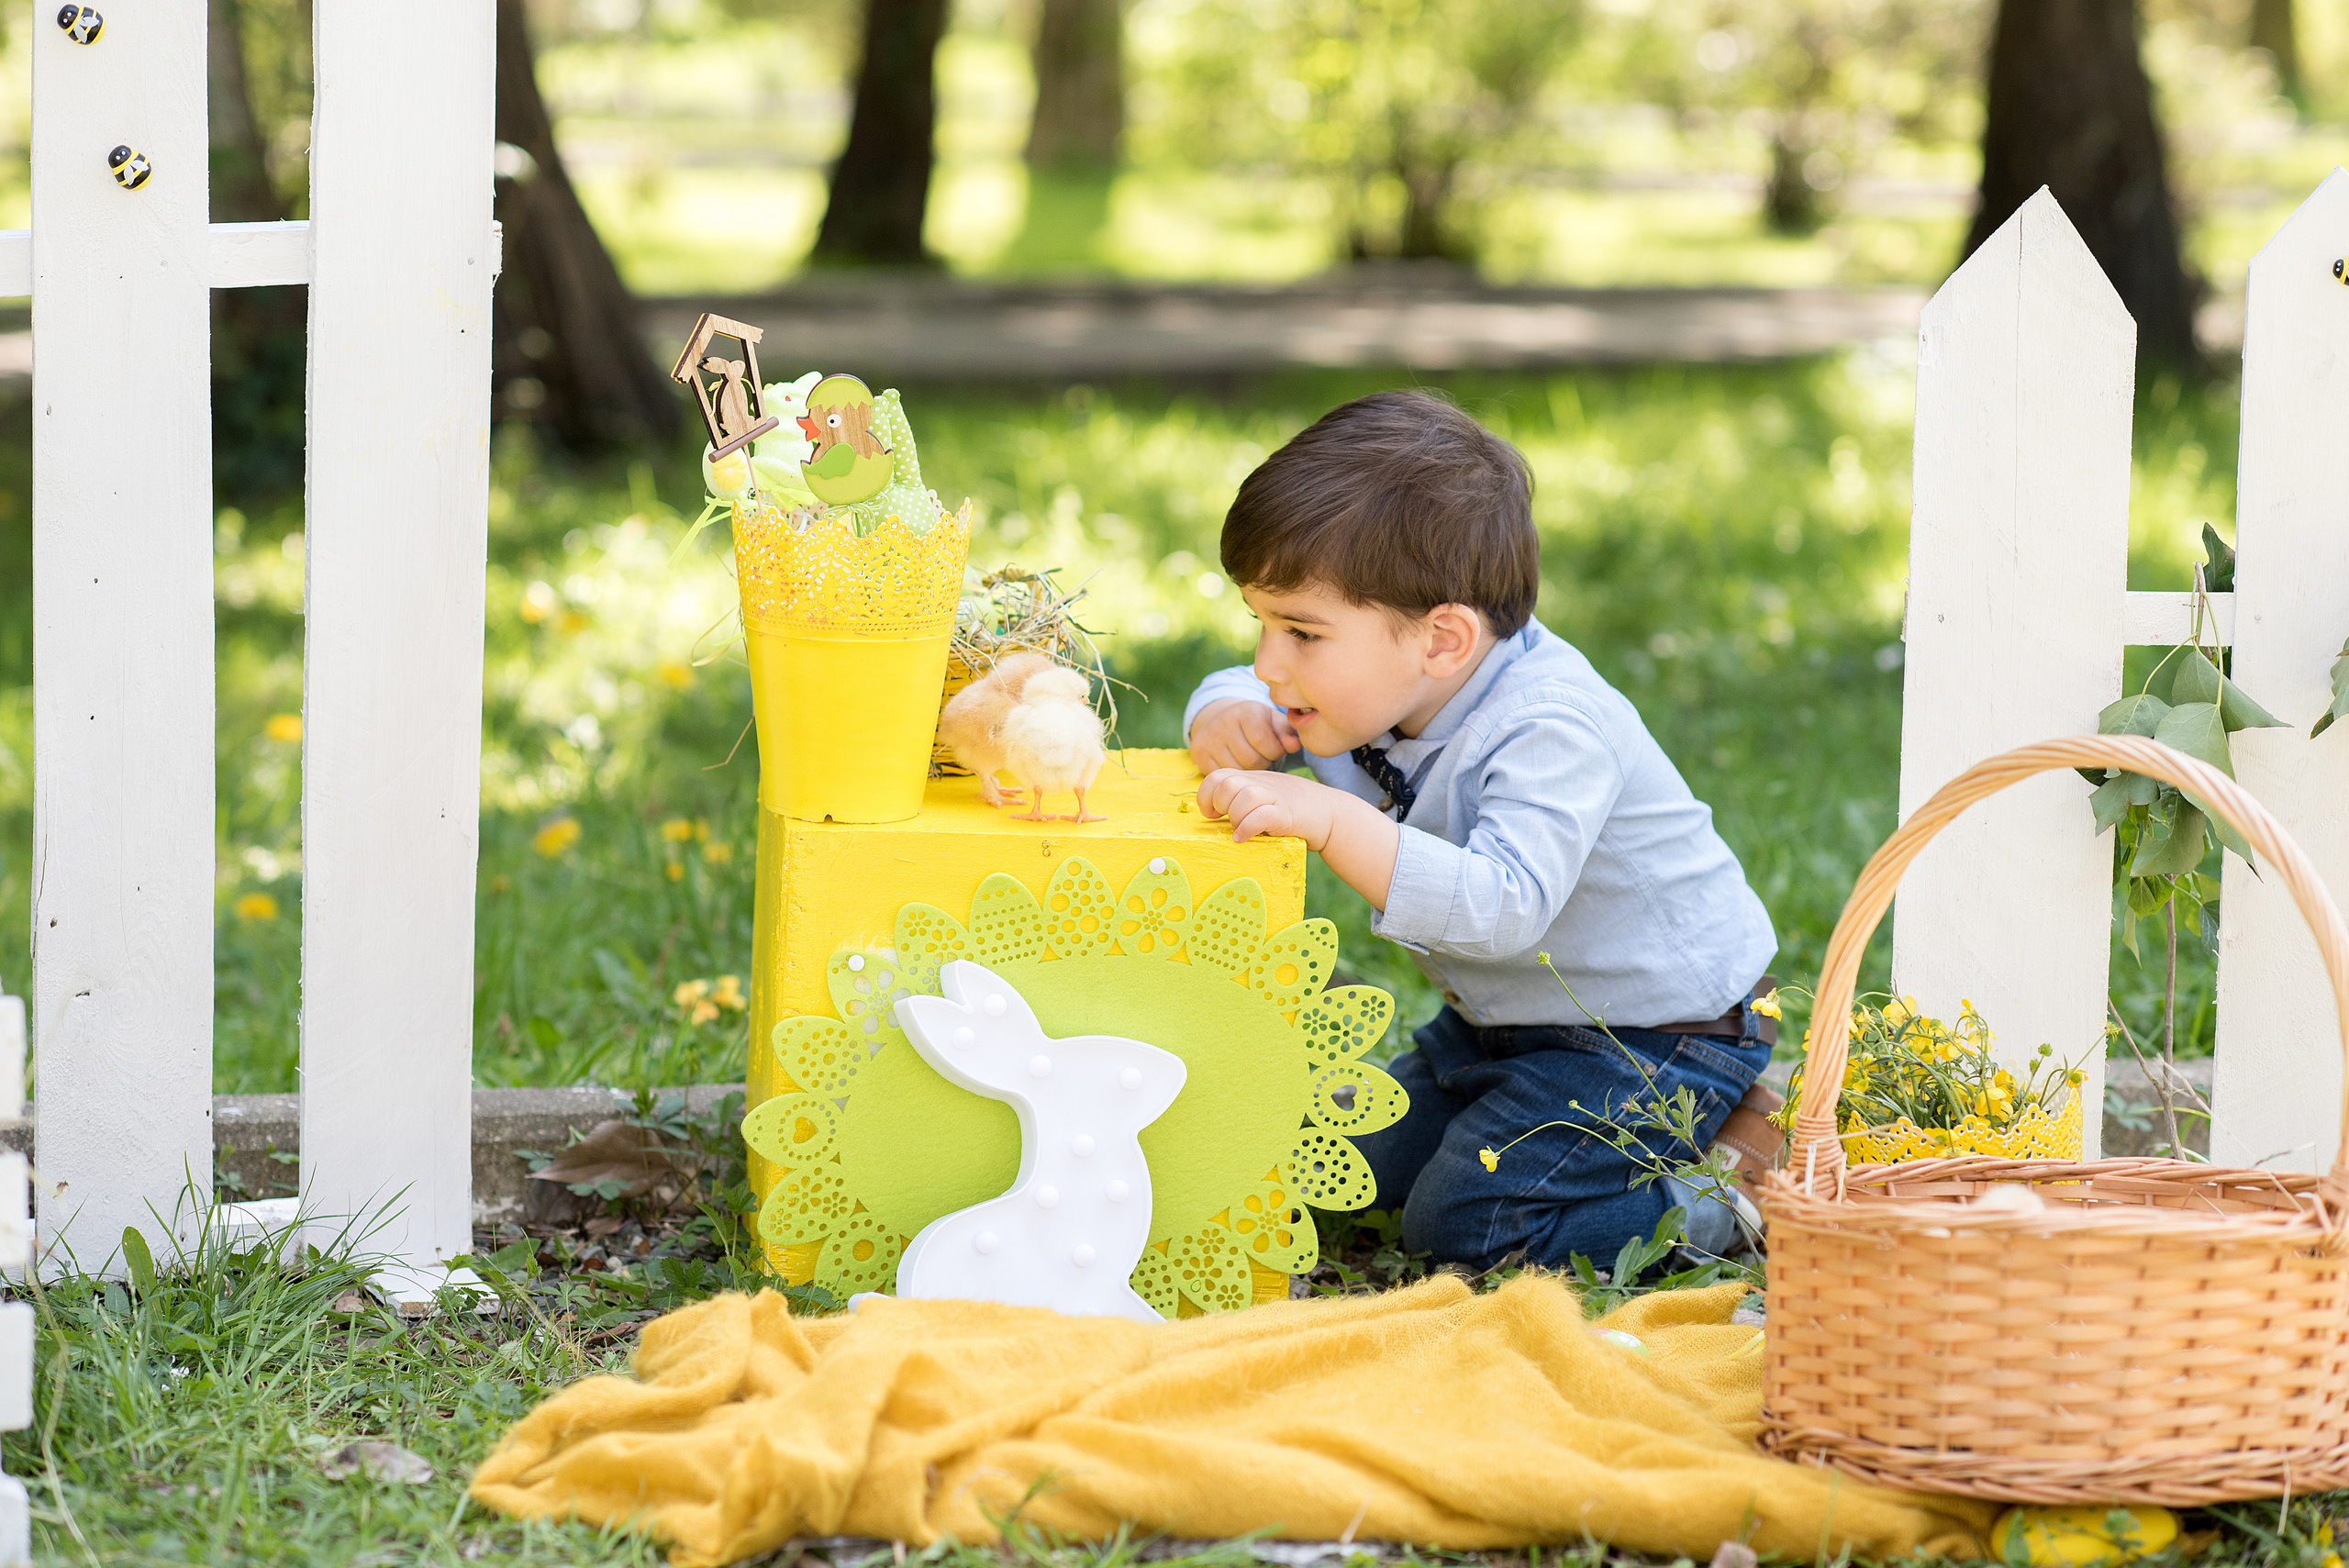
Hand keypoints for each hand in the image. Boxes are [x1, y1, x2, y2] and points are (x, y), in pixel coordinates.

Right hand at [1188, 699, 1298, 772]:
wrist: (1221, 719)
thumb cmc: (1255, 723)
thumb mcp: (1272, 722)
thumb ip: (1287, 733)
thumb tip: (1295, 745)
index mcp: (1245, 711)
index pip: (1265, 743)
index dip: (1276, 752)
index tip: (1276, 750)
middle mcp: (1223, 722)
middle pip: (1253, 760)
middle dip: (1263, 763)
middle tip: (1262, 757)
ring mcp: (1208, 738)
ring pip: (1238, 771)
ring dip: (1250, 772)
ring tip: (1251, 760)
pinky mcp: (1198, 754)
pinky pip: (1223, 776)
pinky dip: (1234, 775)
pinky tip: (1237, 764)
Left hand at [1197, 768, 1340, 848]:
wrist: (1330, 814)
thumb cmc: (1290, 811)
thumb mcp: (1262, 798)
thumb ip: (1239, 799)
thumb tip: (1210, 814)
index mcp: (1252, 778)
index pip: (1217, 775)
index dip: (1206, 795)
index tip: (1213, 813)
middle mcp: (1262, 783)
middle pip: (1227, 783)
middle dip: (1219, 804)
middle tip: (1226, 820)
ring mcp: (1275, 796)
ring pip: (1243, 796)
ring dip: (1235, 816)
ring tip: (1239, 830)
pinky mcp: (1287, 814)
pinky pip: (1261, 815)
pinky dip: (1247, 828)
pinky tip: (1244, 838)